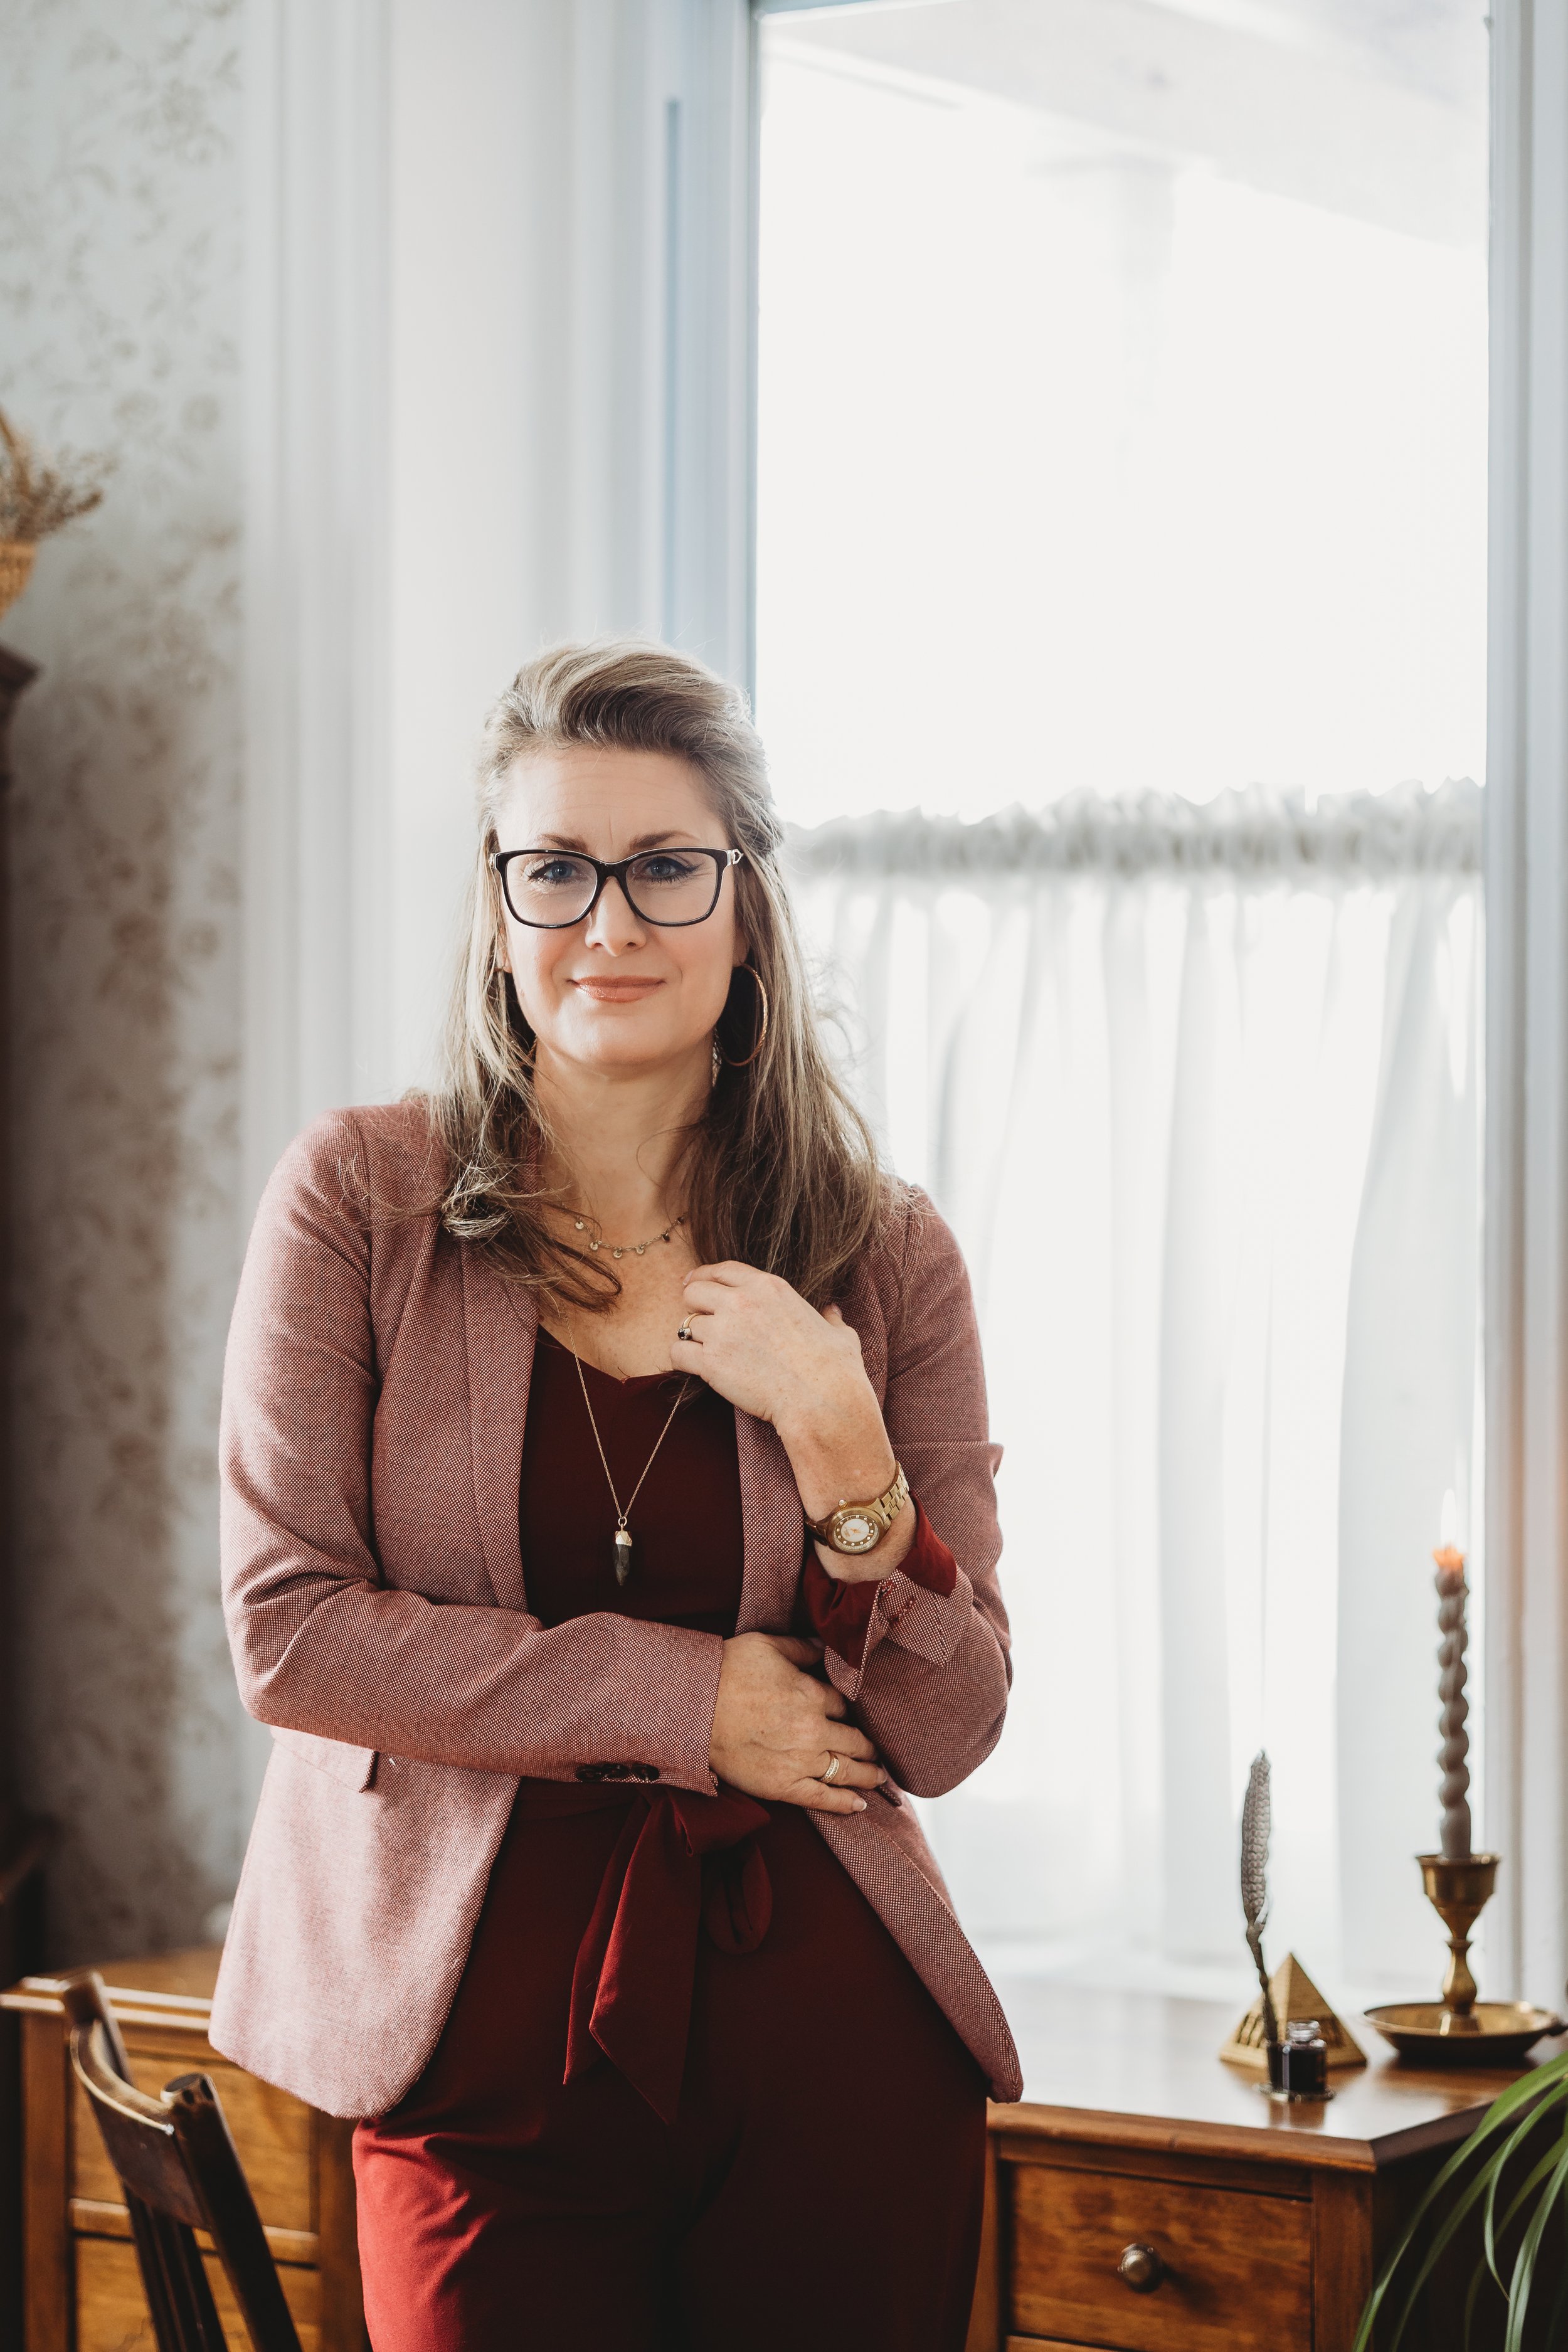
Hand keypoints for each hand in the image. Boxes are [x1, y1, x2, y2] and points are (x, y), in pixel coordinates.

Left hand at [671, 1264, 900, 1546]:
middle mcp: (742, 1302)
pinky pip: (677, 1352)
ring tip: (702, 1351)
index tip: (696, 1284)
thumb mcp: (839, 1333)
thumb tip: (832, 1312)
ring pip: (685, 1323)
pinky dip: (681, 1360)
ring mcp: (723, 1330)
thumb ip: (829, 1318)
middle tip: (698, 1321)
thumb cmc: (835, 1369)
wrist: (822, 1400)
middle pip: (694, 1290)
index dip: (705, 1276)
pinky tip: (693, 1368)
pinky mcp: (711, 1362)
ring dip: (691, 1337)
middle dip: (694, 1305)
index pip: (723, 1270)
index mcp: (770, 1287)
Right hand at [709, 1633, 884, 1813]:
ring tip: (878, 1777)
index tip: (855, 1716)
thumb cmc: (727, 1670)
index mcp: (812, 1693)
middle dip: (868, 1746)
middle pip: (853, 1739)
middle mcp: (814, 1729)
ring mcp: (800, 1760)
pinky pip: (822, 1798)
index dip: (849, 1710)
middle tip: (878, 1751)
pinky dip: (844, 1803)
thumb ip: (801, 1647)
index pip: (843, 1704)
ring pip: (845, 1770)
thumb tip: (823, 1646)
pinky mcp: (783, 1786)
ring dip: (866, 1774)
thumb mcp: (767, 1644)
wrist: (694, 1707)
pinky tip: (860, 1806)